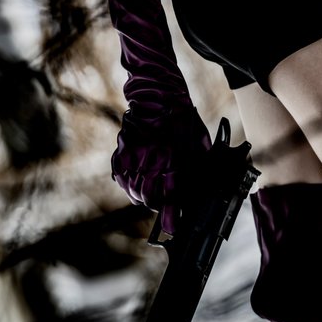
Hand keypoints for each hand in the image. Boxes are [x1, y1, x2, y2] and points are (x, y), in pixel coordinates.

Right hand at [111, 102, 212, 234]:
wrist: (160, 94)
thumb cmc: (184, 119)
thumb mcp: (199, 144)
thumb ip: (199, 168)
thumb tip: (200, 190)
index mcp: (172, 159)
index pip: (169, 196)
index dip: (170, 216)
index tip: (171, 227)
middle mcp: (151, 160)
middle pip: (148, 197)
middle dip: (157, 205)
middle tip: (164, 205)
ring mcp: (134, 156)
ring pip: (133, 190)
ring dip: (142, 195)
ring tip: (150, 192)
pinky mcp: (122, 151)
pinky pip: (121, 177)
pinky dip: (128, 182)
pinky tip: (135, 181)